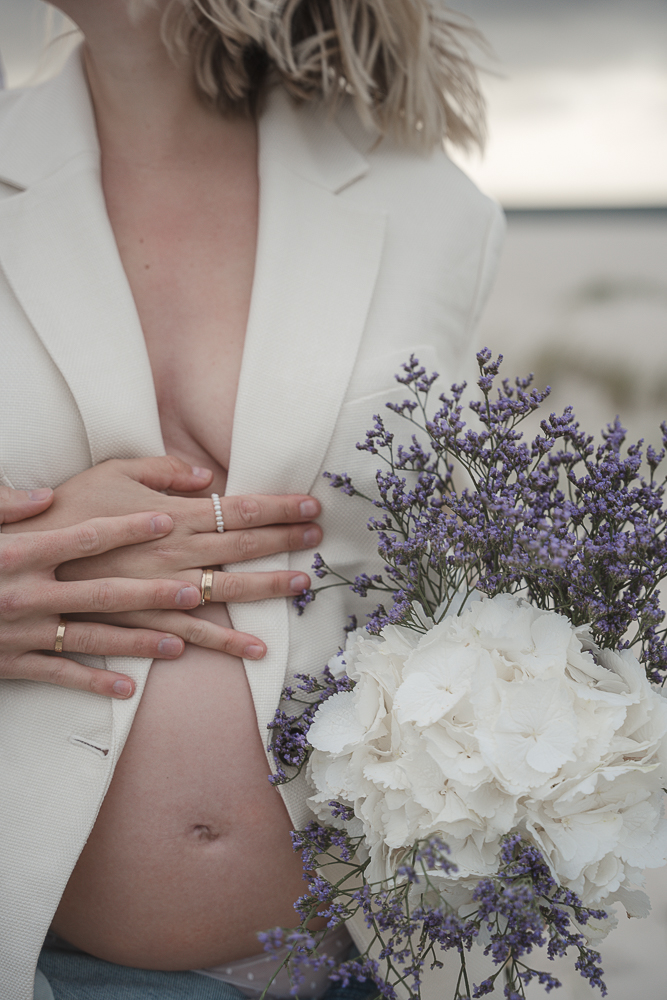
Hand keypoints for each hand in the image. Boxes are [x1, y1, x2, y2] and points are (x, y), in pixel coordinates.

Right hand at [0, 485, 204, 697]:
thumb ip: (5, 505)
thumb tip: (46, 494)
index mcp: (18, 552)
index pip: (85, 537)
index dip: (129, 527)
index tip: (167, 518)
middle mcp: (25, 593)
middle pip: (101, 592)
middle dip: (152, 593)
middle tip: (194, 589)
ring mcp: (20, 632)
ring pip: (90, 638)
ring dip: (137, 643)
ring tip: (179, 645)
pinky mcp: (10, 663)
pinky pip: (60, 675)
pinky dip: (94, 682)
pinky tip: (127, 689)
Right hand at [5, 457, 321, 657]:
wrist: (9, 555)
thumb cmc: (64, 506)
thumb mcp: (111, 471)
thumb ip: (162, 470)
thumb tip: (208, 475)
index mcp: (165, 521)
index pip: (235, 512)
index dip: (278, 509)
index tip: (312, 505)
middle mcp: (165, 560)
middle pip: (236, 555)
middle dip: (283, 548)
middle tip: (319, 544)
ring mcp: (147, 597)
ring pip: (212, 606)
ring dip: (254, 606)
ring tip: (291, 606)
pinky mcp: (130, 623)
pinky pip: (172, 641)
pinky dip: (200, 650)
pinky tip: (237, 656)